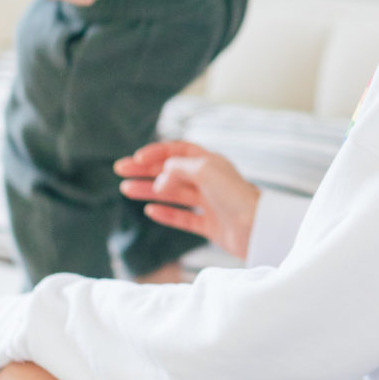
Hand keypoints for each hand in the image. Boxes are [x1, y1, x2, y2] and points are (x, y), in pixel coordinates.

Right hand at [115, 141, 260, 260]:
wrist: (258, 228)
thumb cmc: (236, 195)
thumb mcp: (205, 170)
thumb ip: (178, 169)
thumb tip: (160, 179)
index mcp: (210, 162)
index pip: (178, 151)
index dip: (156, 153)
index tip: (135, 159)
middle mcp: (209, 181)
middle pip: (172, 172)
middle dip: (145, 170)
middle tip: (120, 170)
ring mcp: (209, 204)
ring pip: (174, 194)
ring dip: (149, 191)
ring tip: (126, 189)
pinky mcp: (211, 226)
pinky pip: (184, 217)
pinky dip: (166, 213)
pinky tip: (150, 211)